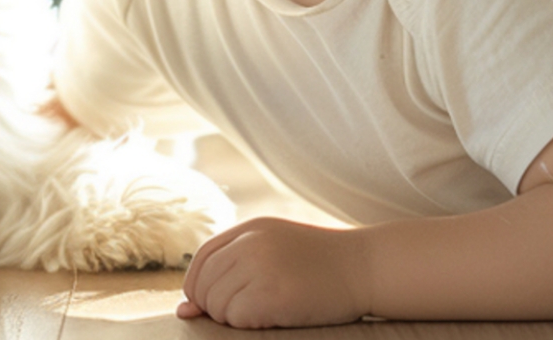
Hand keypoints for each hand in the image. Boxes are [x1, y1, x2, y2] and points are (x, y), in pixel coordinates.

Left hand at [176, 217, 369, 328]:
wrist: (368, 268)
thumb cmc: (323, 267)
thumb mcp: (275, 253)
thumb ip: (232, 272)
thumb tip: (184, 310)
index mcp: (250, 228)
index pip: (202, 258)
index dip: (198, 286)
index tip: (208, 304)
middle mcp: (250, 243)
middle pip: (204, 284)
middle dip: (215, 306)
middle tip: (247, 312)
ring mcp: (260, 266)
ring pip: (216, 304)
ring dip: (232, 318)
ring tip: (266, 312)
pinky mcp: (271, 293)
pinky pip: (234, 317)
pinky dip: (246, 324)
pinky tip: (274, 317)